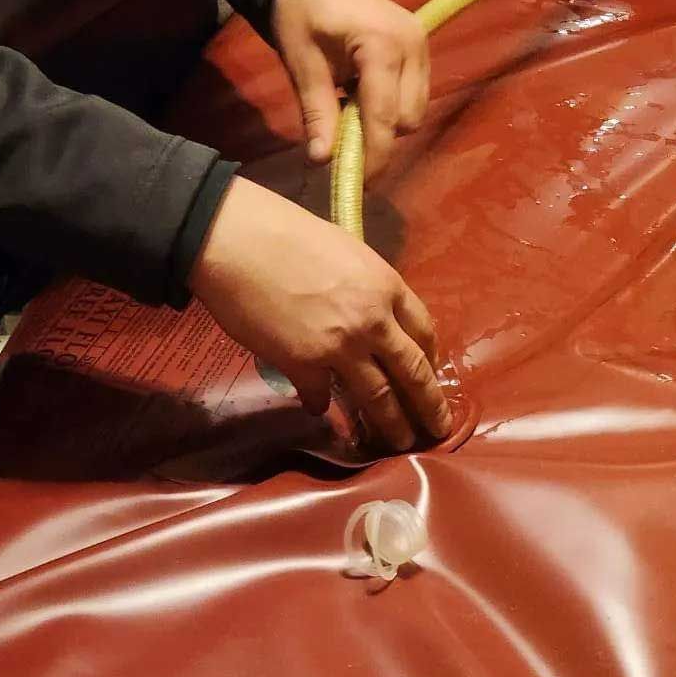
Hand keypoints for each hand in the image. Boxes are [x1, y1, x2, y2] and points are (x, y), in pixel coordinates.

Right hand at [191, 178, 450, 450]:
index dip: (431, 359)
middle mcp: (373, 322)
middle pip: (413, 373)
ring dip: (391, 424)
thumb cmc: (287, 233)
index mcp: (387, 287)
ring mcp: (340, 347)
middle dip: (429, 406)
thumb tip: (373, 314)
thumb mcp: (348, 251)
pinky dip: (321, 406)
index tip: (431, 375)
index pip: (424, 332)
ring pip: (378, 396)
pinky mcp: (303, 366)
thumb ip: (368, 288)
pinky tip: (320, 411)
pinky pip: (321, 397)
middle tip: (438, 429)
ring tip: (399, 442)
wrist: (237, 241)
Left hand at [270, 0, 428, 181]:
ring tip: (351, 107)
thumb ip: (317, 113)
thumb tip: (322, 161)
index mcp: (382, 46)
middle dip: (378, 137)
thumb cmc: (302, 14)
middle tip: (341, 133)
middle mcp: (413, 46)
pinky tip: (366, 94)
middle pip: (407, 120)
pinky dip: (393, 106)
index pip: (384, 116)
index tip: (356, 183)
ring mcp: (423, 46)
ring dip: (387, 123)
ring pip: (416, 111)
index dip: (373, 155)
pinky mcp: (423, 49)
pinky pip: (417, 95)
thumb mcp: (302, 64)